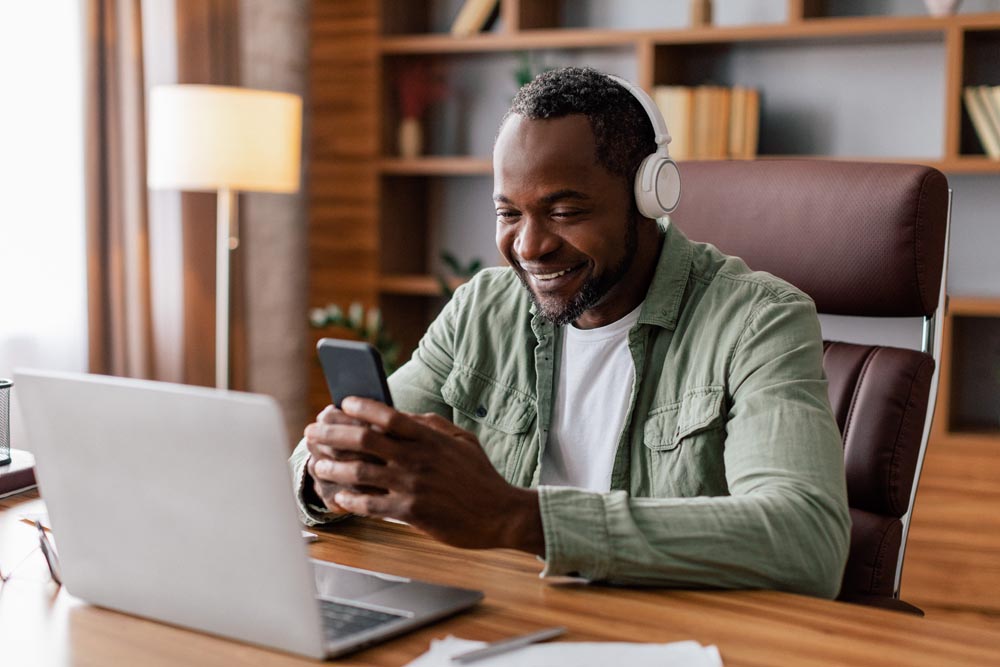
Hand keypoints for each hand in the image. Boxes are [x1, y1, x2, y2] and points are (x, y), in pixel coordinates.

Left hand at [303, 397, 543, 553]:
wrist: (501, 514)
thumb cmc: (481, 476)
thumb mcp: (462, 439)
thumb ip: (431, 425)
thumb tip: (402, 415)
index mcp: (430, 437)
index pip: (387, 414)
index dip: (359, 406)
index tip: (340, 403)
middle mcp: (417, 458)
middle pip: (364, 439)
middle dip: (332, 432)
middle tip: (313, 431)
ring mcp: (413, 485)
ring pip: (360, 471)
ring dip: (333, 465)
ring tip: (316, 463)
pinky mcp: (411, 512)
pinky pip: (370, 504)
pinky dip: (350, 499)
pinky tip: (338, 496)